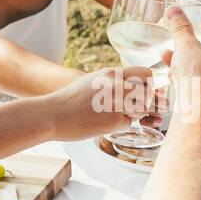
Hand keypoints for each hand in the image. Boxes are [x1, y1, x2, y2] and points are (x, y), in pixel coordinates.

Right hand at [45, 66, 159, 141]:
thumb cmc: (70, 100)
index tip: (142, 92)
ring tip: (111, 115)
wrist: (52, 114)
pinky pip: (128, 124)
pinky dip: (119, 126)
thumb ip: (113, 81)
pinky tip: (102, 123)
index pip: (146, 73)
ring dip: (132, 115)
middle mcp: (118, 85)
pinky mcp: (114, 120)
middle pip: (148, 94)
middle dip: (143, 103)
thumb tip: (133, 87)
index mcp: (112, 73)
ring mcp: (117, 102)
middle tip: (129, 109)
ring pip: (142, 110)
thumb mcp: (93, 81)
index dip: (148, 85)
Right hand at [161, 6, 200, 111]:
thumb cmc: (197, 73)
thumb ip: (180, 28)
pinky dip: (189, 80)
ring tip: (168, 59)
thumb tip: (174, 10)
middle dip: (195, 50)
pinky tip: (171, 78)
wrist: (196, 109)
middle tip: (181, 46)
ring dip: (188, 64)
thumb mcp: (185, 45)